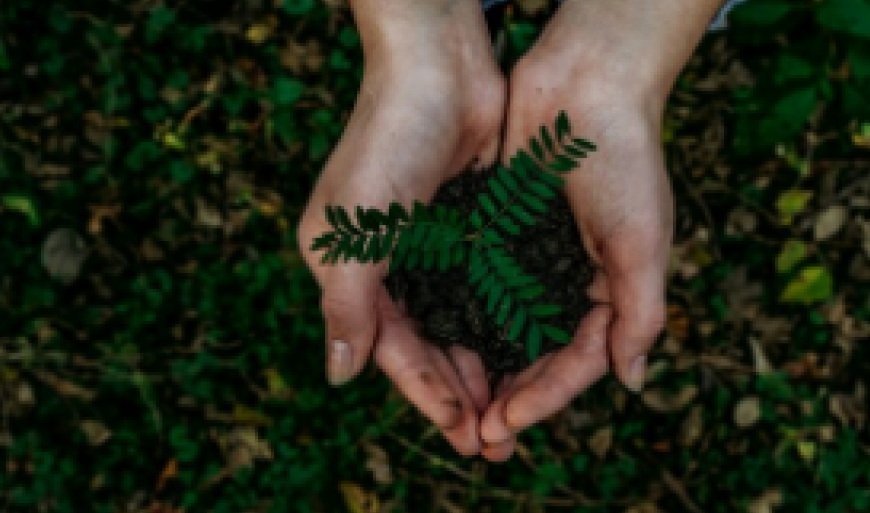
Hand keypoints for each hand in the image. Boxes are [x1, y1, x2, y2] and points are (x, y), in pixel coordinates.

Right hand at [297, 0, 506, 456]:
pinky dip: (505, 322)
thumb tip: (339, 376)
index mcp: (351, 269)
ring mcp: (434, 246)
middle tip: (494, 440)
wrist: (439, 67)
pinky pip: (489, 288)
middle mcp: (390, 263)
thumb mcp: (354, 232)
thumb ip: (347, 306)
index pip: (391, 348)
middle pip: (428, 345)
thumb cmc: (386, 143)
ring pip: (462, 323)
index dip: (425, 393)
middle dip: (460, 393)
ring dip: (485, 366)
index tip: (461, 431)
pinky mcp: (472, 226)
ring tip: (515, 410)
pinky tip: (530, 352)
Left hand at [477, 0, 722, 461]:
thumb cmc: (625, 159)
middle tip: (477, 436)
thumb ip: (640, 312)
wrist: (586, 82)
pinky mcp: (499, 232)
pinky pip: (478, 286)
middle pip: (538, 356)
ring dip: (482, 368)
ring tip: (454, 405)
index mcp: (611, 290)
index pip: (579, 360)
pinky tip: (436, 343)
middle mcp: (570, 281)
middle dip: (511, 397)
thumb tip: (631, 381)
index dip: (547, 396)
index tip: (509, 420)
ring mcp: (533, 258)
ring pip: (503, 329)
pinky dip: (462, 317)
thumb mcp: (643, 241)